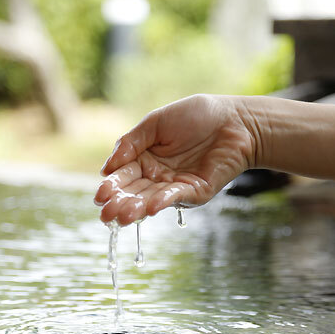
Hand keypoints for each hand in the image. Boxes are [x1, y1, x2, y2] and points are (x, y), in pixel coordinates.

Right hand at [94, 94, 258, 225]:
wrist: (235, 120)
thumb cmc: (196, 116)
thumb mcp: (155, 123)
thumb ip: (131, 143)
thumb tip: (107, 168)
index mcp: (144, 158)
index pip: (122, 175)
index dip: (111, 185)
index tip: (100, 195)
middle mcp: (156, 175)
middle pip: (133, 191)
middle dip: (119, 203)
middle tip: (105, 214)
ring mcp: (175, 186)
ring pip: (150, 199)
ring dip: (136, 209)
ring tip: (122, 217)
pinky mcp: (194, 193)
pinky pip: (175, 197)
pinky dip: (162, 202)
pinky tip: (148, 208)